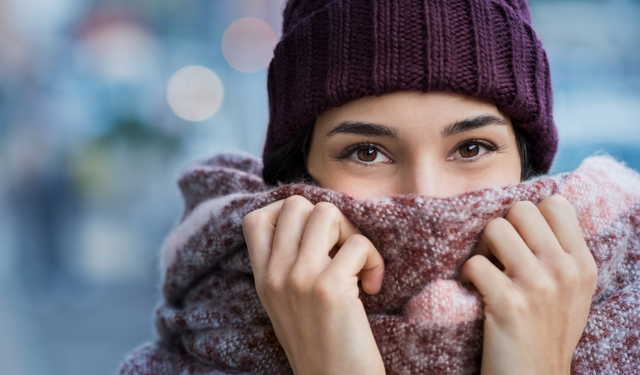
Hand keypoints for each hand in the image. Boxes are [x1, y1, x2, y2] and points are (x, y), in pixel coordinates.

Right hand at [242, 196, 385, 374]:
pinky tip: (372, 288)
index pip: (256, 219)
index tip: (314, 239)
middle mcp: (274, 275)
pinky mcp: (328, 289)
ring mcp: (299, 279)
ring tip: (358, 265)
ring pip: (327, 213)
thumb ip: (287, 267)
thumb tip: (313, 221)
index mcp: (262, 279)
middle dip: (328, 219)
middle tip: (341, 250)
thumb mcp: (287, 305)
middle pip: (296, 204)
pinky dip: (374, 261)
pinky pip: (358, 243)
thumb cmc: (321, 345)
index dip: (289, 215)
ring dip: (352, 233)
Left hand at [460, 196, 597, 374]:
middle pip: (520, 210)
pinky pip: (475, 263)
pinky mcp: (509, 303)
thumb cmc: (546, 333)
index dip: (529, 216)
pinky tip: (472, 292)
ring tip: (484, 272)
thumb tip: (530, 213)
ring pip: (495, 229)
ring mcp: (538, 285)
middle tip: (496, 255)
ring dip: (481, 249)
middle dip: (502, 228)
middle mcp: (564, 270)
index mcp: (582, 263)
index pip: (556, 204)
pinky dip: (466, 275)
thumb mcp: (571, 292)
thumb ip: (559, 253)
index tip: (520, 240)